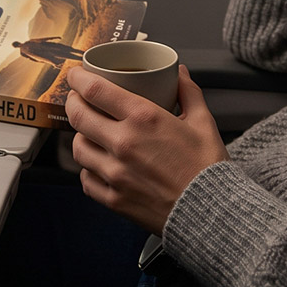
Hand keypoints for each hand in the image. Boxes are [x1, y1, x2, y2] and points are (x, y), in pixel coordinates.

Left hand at [65, 66, 227, 235]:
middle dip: (74, 102)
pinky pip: (86, 179)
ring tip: (89, 132)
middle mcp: (123, 143)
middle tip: (78, 99)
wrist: (212, 213)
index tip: (77, 75)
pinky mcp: (113, 199)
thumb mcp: (203, 122)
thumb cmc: (208, 168)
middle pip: (78, 116)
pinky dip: (88, 169)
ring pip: (78, 148)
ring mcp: (115, 174)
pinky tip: (98, 164)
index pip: (96, 90)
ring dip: (80, 136)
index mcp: (144, 118)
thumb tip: (180, 73)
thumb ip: (188, 92)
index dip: (79, 78)